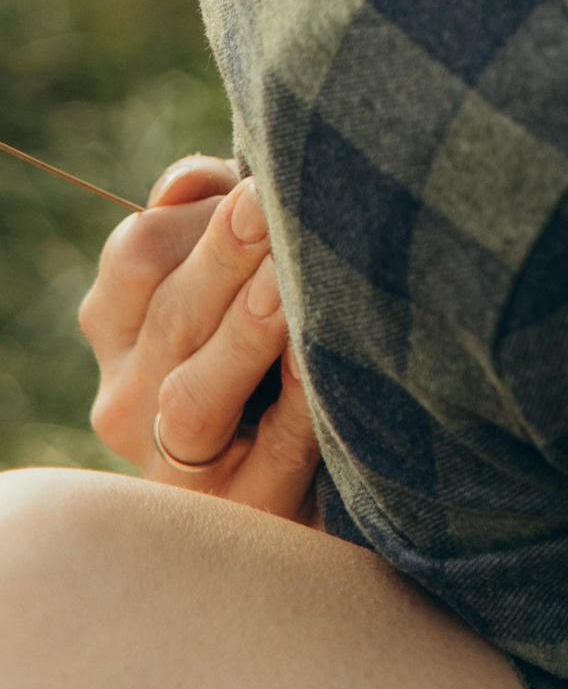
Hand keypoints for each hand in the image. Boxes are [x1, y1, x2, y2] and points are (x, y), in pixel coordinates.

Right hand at [77, 160, 323, 519]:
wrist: (311, 475)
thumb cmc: (271, 349)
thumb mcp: (232, 280)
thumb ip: (208, 217)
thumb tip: (189, 180)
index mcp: (119, 332)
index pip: (136, 257)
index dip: (196, 215)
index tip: (259, 186)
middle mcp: (129, 401)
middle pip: (169, 316)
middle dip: (226, 256)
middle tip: (273, 208)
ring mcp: (179, 467)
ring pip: (193, 397)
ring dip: (245, 333)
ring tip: (288, 284)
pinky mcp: (248, 508)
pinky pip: (274, 446)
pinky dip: (302, 397)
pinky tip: (326, 356)